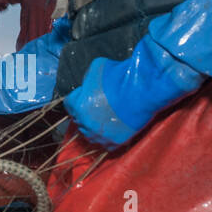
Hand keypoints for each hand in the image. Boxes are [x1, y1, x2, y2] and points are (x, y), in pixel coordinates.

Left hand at [64, 42, 201, 149]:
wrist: (142, 91)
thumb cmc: (120, 77)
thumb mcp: (97, 67)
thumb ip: (87, 79)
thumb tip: (87, 84)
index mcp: (79, 106)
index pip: (69, 104)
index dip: (77, 98)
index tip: (85, 95)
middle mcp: (86, 123)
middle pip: (78, 120)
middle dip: (84, 113)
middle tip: (96, 106)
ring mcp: (101, 135)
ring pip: (90, 135)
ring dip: (94, 127)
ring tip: (104, 118)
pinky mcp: (115, 142)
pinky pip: (105, 144)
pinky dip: (107, 137)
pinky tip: (113, 129)